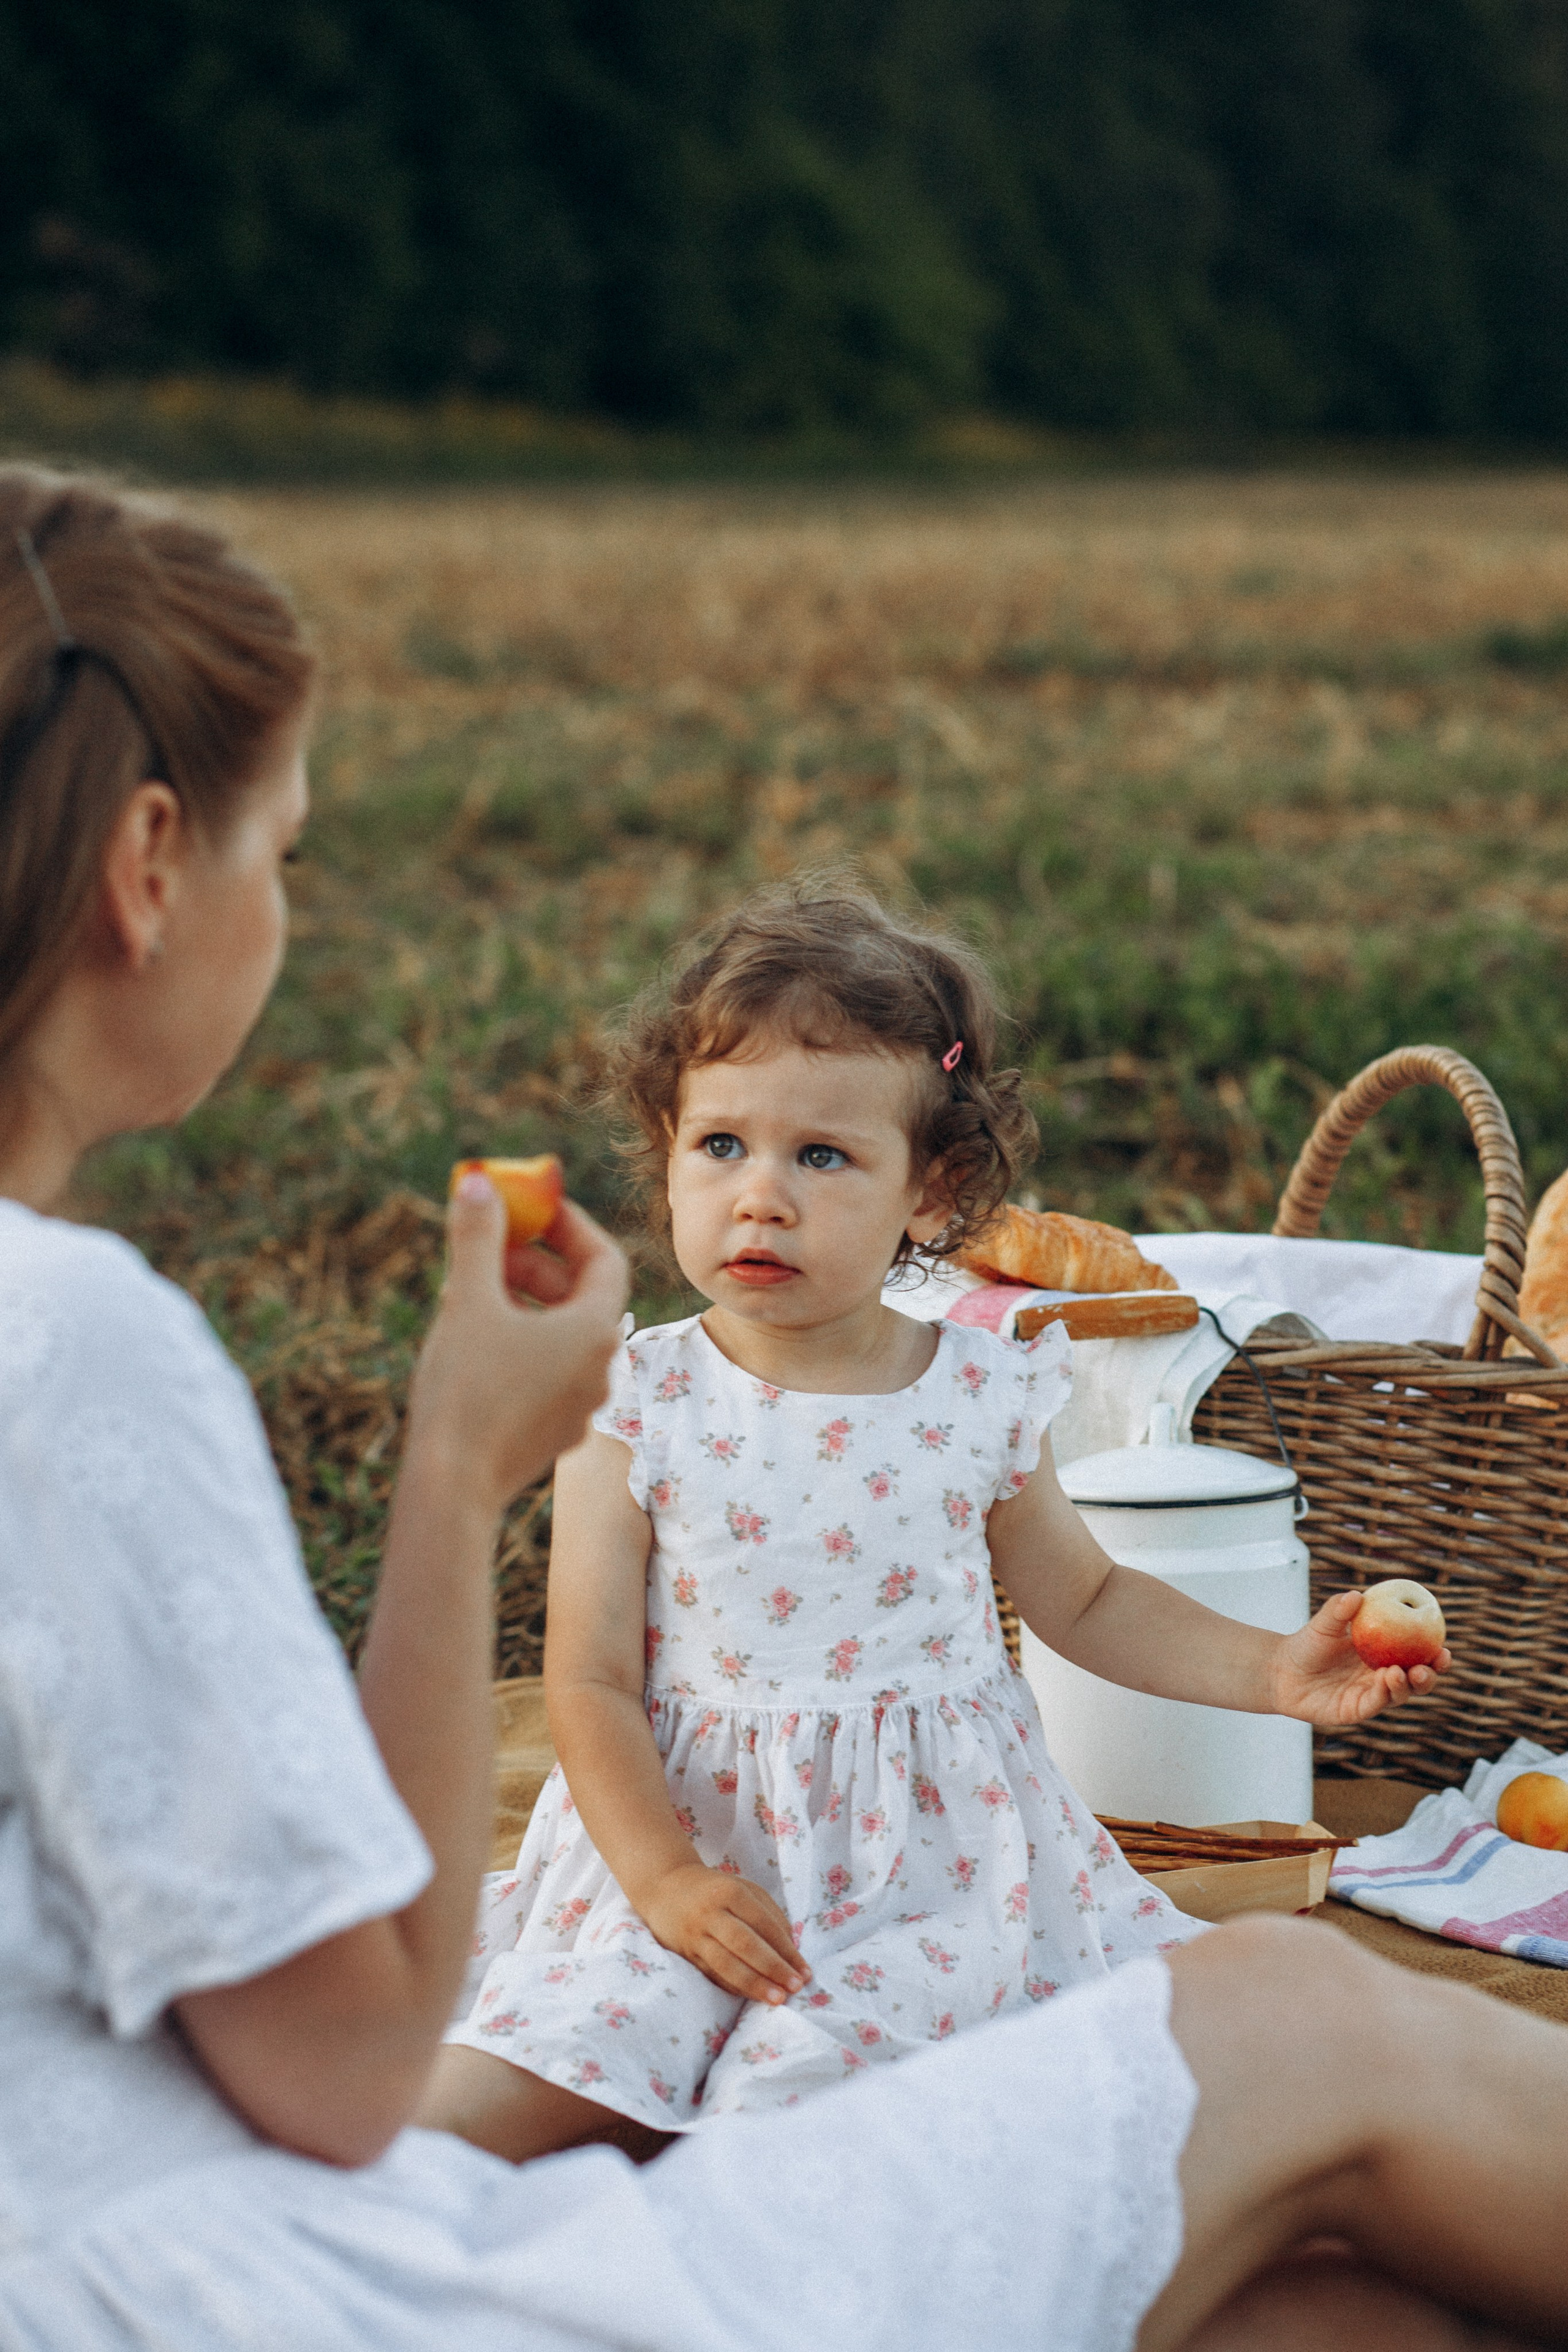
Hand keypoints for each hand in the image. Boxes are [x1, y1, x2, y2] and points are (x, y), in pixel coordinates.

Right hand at [405, 1176, 627, 1510]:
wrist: (452, 1487)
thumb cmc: (465, 1390)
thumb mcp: (469, 1299)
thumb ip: (479, 1235)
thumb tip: (479, 1182)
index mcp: (596, 1332)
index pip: (604, 1259)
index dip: (570, 1225)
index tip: (532, 1207)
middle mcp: (602, 1368)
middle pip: (581, 1295)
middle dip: (535, 1262)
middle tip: (491, 1243)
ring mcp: (581, 1403)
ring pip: (562, 1333)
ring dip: (523, 1300)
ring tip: (471, 1287)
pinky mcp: (555, 1430)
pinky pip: (548, 1368)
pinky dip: (520, 1340)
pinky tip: (473, 1337)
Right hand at [637, 1862, 809, 2003]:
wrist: (665, 1886)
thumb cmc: (715, 1889)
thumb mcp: (743, 1889)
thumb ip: (769, 1913)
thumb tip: (790, 1949)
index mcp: (730, 1892)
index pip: (763, 1924)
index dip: (786, 1949)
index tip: (804, 1970)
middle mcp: (711, 1914)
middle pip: (745, 1944)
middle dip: (773, 1968)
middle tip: (795, 1987)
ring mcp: (695, 1935)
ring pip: (726, 1964)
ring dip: (754, 1984)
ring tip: (776, 1999)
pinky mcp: (686, 1954)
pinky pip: (713, 1974)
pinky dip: (734, 1987)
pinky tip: (753, 1996)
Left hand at [1269, 1591, 1451, 1726]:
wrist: (1281, 1671)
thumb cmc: (1307, 1643)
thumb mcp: (1323, 1623)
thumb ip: (1338, 1610)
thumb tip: (1356, 1595)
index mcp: (1383, 1654)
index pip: (1415, 1654)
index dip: (1433, 1652)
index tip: (1443, 1643)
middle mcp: (1382, 1676)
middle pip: (1416, 1678)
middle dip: (1431, 1673)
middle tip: (1437, 1661)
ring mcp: (1371, 1694)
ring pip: (1401, 1693)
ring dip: (1409, 1683)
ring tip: (1405, 1670)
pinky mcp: (1357, 1710)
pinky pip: (1377, 1702)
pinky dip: (1385, 1692)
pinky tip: (1387, 1679)